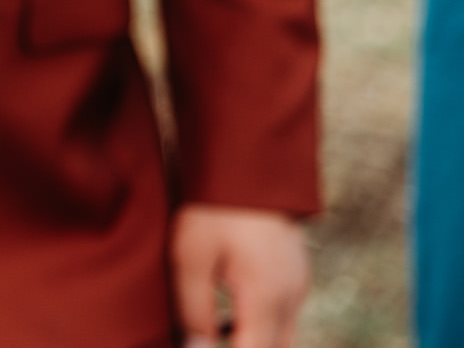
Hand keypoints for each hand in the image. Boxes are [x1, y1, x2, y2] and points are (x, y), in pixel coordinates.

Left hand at [170, 205, 308, 347]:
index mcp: (267, 299)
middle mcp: (291, 297)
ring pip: (281, 336)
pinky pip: (282, 315)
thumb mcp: (190, 258)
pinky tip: (226, 315)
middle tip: (205, 340)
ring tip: (212, 333)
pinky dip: (259, 326)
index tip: (199, 346)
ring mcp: (297, 283)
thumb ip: (193, 311)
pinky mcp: (294, 271)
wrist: (246, 159)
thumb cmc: (212, 207)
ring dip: (251, 341)